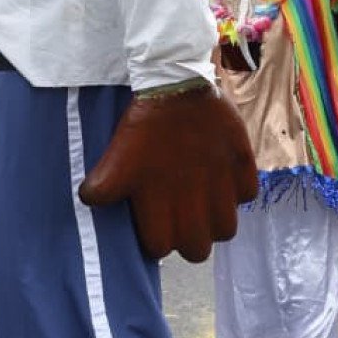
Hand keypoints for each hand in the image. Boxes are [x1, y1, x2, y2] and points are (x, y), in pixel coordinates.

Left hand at [78, 85, 258, 262]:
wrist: (176, 85)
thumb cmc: (143, 125)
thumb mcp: (115, 158)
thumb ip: (103, 188)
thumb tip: (90, 201)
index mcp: (160, 207)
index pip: (161, 249)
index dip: (157, 240)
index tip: (156, 224)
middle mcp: (194, 205)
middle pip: (197, 251)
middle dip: (189, 240)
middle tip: (182, 218)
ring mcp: (222, 187)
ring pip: (226, 231)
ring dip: (215, 221)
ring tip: (204, 202)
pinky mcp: (243, 166)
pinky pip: (246, 195)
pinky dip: (236, 191)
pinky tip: (221, 177)